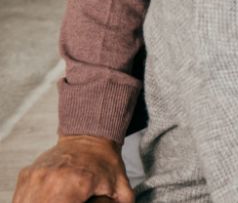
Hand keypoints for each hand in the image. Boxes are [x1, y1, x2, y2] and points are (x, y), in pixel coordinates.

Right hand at [14, 135, 133, 202]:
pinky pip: (22, 198)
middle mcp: (51, 179)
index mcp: (75, 183)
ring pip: (27, 202)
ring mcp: (35, 176)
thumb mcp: (121, 186)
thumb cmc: (105, 163)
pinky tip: (46, 199)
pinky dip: (31, 201)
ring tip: (56, 200)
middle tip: (69, 201)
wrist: (89, 136)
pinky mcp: (26, 175)